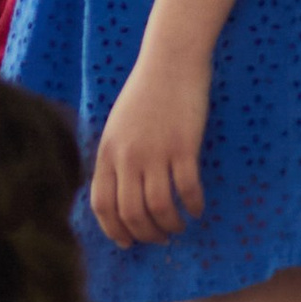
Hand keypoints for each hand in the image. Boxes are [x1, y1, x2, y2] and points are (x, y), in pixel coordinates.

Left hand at [91, 48, 209, 245]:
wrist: (169, 60)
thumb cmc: (145, 91)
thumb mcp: (118, 125)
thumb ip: (116, 157)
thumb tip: (121, 193)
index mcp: (108, 151)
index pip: (102, 205)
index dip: (114, 230)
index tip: (128, 241)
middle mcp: (128, 156)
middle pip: (131, 213)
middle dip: (145, 234)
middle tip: (159, 237)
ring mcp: (155, 152)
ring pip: (159, 208)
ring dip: (169, 225)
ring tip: (178, 226)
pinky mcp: (183, 146)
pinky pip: (187, 189)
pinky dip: (193, 206)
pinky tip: (197, 209)